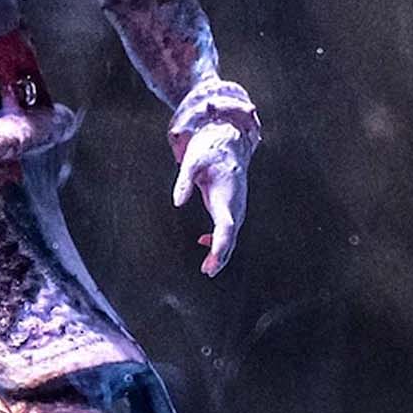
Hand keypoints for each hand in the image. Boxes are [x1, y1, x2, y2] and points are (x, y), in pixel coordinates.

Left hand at [172, 121, 247, 275]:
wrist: (229, 140)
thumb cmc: (211, 149)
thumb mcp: (193, 160)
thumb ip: (184, 180)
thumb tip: (177, 202)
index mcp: (227, 194)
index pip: (227, 225)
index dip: (221, 244)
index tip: (214, 258)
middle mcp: (235, 203)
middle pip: (231, 235)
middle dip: (221, 255)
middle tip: (207, 271)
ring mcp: (235, 206)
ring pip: (231, 235)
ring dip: (220, 252)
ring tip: (207, 269)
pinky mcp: (231, 206)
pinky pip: (228, 228)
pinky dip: (218, 240)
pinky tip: (202, 242)